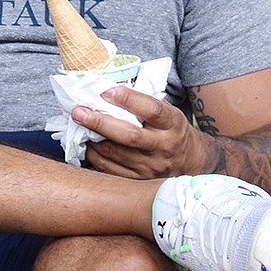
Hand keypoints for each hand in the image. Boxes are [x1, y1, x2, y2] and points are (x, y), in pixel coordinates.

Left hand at [71, 85, 214, 178]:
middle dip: (100, 123)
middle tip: (78, 111)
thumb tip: (109, 89)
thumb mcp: (169, 113)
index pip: (152, 110)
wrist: (193, 163)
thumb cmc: (173, 131)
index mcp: (172, 124)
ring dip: (93, 139)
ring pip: (116, 154)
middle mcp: (163, 147)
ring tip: (78, 125)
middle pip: (129, 136)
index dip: (129, 99)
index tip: (107, 91)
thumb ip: (145, 104)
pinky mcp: (139, 182)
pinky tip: (87, 144)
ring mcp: (151, 168)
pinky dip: (95, 156)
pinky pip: (111, 170)